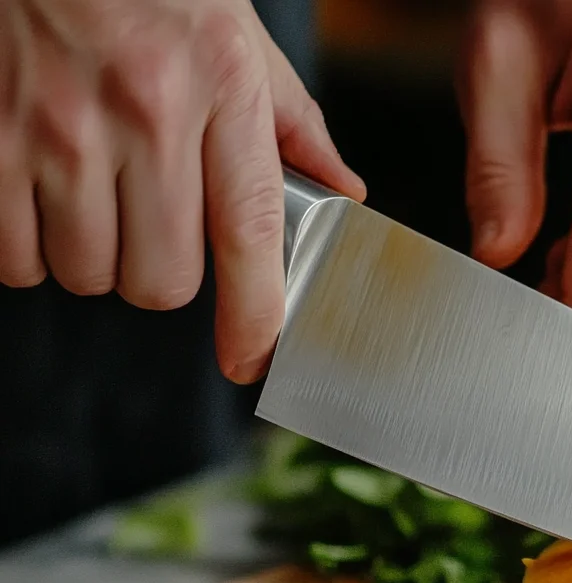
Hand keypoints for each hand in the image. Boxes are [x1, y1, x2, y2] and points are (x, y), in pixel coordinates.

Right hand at [0, 0, 364, 382]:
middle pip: (161, 281)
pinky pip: (14, 256)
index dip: (255, 317)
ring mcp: (57, 130)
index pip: (250, 235)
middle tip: (157, 227)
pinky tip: (46, 200)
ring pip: (87, 273)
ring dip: (96, 258)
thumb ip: (292, 124)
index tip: (253, 358)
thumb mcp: (241, 40)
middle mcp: (142, 117)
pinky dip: (30, 247)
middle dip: (163, 275)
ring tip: (97, 197)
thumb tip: (343, 192)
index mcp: (220, 93)